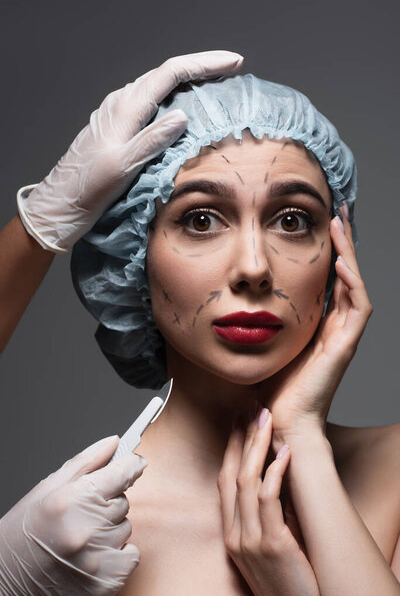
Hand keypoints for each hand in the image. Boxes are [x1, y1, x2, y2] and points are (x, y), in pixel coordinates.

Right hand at [0, 435, 147, 594]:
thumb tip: (114, 443)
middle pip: (123, 501)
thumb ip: (86, 462)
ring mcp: (97, 557)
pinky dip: (118, 553)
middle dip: (107, 503)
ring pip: (126, 527)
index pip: (122, 473)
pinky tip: (92, 554)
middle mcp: (86, 529)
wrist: (6, 582)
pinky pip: (131, 555)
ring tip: (81, 536)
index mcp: (71, 500)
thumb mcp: (47, 489)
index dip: (131, 465)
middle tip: (82, 513)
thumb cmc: (22, 534)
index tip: (135, 463)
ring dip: (110, 529)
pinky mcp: (105, 581)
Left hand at [17, 50, 243, 251]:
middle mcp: (121, 102)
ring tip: (213, 83)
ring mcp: (117, 111)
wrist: (62, 199)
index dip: (204, 64)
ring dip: (187, 80)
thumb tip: (183, 115)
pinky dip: (171, 96)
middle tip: (231, 69)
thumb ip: (153, 139)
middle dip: (201, 67)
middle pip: (166, 73)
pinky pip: (149, 100)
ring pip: (157, 85)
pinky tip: (180, 106)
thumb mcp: (125, 165)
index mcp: (126, 107)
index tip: (233, 63)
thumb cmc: (91, 186)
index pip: (171, 73)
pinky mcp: (116, 123)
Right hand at [217, 405, 319, 595]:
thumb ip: (265, 517)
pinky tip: (285, 452)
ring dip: (257, 445)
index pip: (224, 481)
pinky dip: (275, 471)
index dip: (231, 449)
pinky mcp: (270, 546)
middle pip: (231, 474)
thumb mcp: (269, 547)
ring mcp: (249, 541)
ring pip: (246, 481)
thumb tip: (276, 478)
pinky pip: (268, 499)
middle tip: (249, 409)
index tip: (238, 423)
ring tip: (266, 419)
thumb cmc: (289, 582)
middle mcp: (234, 535)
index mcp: (232, 534)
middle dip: (240, 438)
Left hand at [264, 206, 372, 442]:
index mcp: (318, 325)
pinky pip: (358, 308)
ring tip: (341, 223)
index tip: (318, 224)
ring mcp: (343, 336)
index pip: (329, 280)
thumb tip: (238, 298)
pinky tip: (341, 261)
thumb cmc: (271, 388)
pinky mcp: (345, 346)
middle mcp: (334, 327)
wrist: (281, 422)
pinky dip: (352, 283)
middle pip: (346, 275)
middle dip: (343, 242)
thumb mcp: (264, 343)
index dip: (328, 251)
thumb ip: (261, 321)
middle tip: (338, 211)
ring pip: (355, 285)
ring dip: (350, 253)